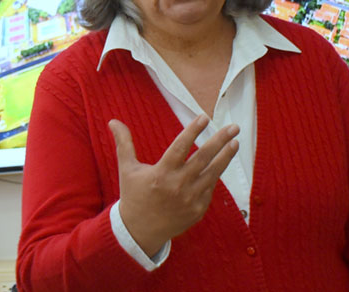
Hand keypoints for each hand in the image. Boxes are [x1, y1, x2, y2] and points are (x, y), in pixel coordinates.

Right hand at [109, 115, 239, 258]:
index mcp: (161, 173)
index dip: (193, 131)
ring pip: (212, 173)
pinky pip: (209, 189)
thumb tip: (113, 121)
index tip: (204, 117)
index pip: (181, 146)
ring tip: (235, 143)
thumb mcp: (127, 169)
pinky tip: (220, 164)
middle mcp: (178, 185)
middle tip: (233, 128)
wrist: (140, 231)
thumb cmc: (133, 195)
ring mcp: (190, 199)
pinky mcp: (198, 210)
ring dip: (225, 157)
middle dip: (220, 141)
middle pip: (203, 158)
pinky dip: (215, 176)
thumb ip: (124, 143)